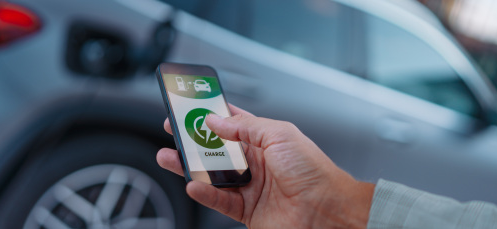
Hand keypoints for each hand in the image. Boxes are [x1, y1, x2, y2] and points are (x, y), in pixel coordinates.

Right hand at [158, 104, 374, 227]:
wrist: (326, 210)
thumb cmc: (313, 171)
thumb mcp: (279, 135)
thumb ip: (245, 126)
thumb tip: (216, 120)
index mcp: (265, 140)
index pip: (232, 122)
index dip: (211, 114)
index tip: (191, 106)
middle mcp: (256, 163)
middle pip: (216, 149)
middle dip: (193, 139)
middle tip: (173, 129)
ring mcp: (250, 187)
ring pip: (212, 175)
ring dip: (189, 166)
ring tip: (169, 157)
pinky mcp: (247, 211)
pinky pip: (219, 201)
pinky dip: (203, 193)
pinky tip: (193, 184)